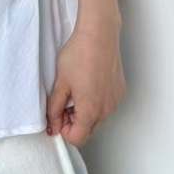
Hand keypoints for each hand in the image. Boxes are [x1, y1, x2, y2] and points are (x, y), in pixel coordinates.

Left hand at [46, 17, 125, 145]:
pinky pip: (106, 107)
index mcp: (91, 110)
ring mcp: (116, 101)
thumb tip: (53, 126)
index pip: (77, 138)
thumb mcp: (60, 84)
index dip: (63, 129)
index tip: (58, 114)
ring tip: (76, 91)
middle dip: (73, 122)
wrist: (98, 35)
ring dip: (84, 113)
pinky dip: (95, 103)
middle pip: (88, 131)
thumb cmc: (79, 55)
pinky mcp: (120, 92)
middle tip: (64, 102)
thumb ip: (54, 110)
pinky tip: (88, 85)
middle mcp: (107, 109)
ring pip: (97, 119)